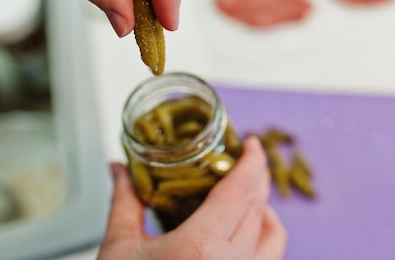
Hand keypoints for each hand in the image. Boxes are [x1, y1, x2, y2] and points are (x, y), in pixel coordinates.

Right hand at [98, 136, 287, 259]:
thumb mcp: (120, 249)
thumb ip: (125, 203)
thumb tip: (120, 169)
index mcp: (200, 250)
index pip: (238, 192)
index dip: (251, 162)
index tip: (254, 145)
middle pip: (258, 208)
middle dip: (256, 179)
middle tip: (246, 161)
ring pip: (274, 236)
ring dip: (266, 209)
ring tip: (250, 194)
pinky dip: (267, 237)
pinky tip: (250, 230)